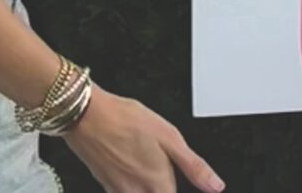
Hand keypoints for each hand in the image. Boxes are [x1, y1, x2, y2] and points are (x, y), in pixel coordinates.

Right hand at [64, 85, 223, 192]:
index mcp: (157, 183)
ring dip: (147, 189)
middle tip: (160, 173)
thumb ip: (194, 166)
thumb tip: (215, 186)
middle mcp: (136, 192)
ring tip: (146, 169)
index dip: (177, 190)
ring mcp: (117, 190)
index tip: (172, 182)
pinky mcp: (104, 184)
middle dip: (161, 190)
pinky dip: (132, 188)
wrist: (86, 115)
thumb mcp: (169, 137)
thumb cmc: (125, 120)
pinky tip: (131, 168)